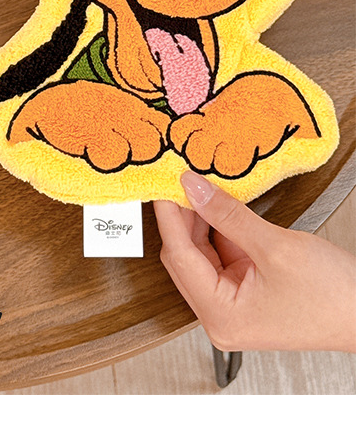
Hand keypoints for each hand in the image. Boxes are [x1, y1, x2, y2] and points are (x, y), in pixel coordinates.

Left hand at [154, 172, 355, 351]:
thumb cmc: (334, 298)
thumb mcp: (276, 247)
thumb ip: (228, 215)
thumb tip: (193, 188)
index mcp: (220, 316)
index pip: (178, 257)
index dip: (169, 215)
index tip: (162, 184)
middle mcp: (220, 316)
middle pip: (184, 257)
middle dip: (183, 217)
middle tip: (179, 179)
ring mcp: (233, 305)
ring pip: (201, 254)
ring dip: (201, 220)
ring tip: (198, 186)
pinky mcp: (247, 293)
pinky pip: (222, 255)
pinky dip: (220, 229)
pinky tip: (218, 205)